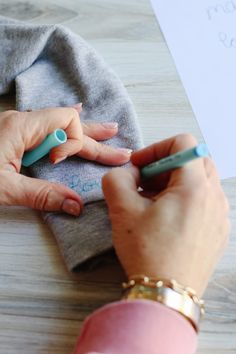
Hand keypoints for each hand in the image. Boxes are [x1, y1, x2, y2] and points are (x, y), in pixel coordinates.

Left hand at [0, 106, 130, 214]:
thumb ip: (41, 195)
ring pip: (59, 125)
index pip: (66, 123)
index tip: (59, 162)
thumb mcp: (4, 187)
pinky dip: (66, 128)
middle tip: (121, 151)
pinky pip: (47, 127)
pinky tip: (77, 115)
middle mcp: (22, 121)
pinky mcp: (13, 134)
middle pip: (69, 125)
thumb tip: (76, 205)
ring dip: (86, 132)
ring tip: (109, 131)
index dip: (75, 143)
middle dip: (96, 140)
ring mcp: (18, 126)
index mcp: (21, 127)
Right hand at [102, 134, 230, 296]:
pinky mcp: (218, 232)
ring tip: (152, 203)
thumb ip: (117, 179)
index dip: (156, 148)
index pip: (184, 144)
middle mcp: (215, 198)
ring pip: (200, 183)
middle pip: (194, 161)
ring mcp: (220, 216)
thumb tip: (127, 173)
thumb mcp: (122, 210)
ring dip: (174, 184)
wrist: (166, 296)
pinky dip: (184, 201)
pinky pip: (204, 203)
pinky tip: (165, 220)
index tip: (138, 166)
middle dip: (165, 166)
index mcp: (196, 187)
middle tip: (145, 183)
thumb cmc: (148, 252)